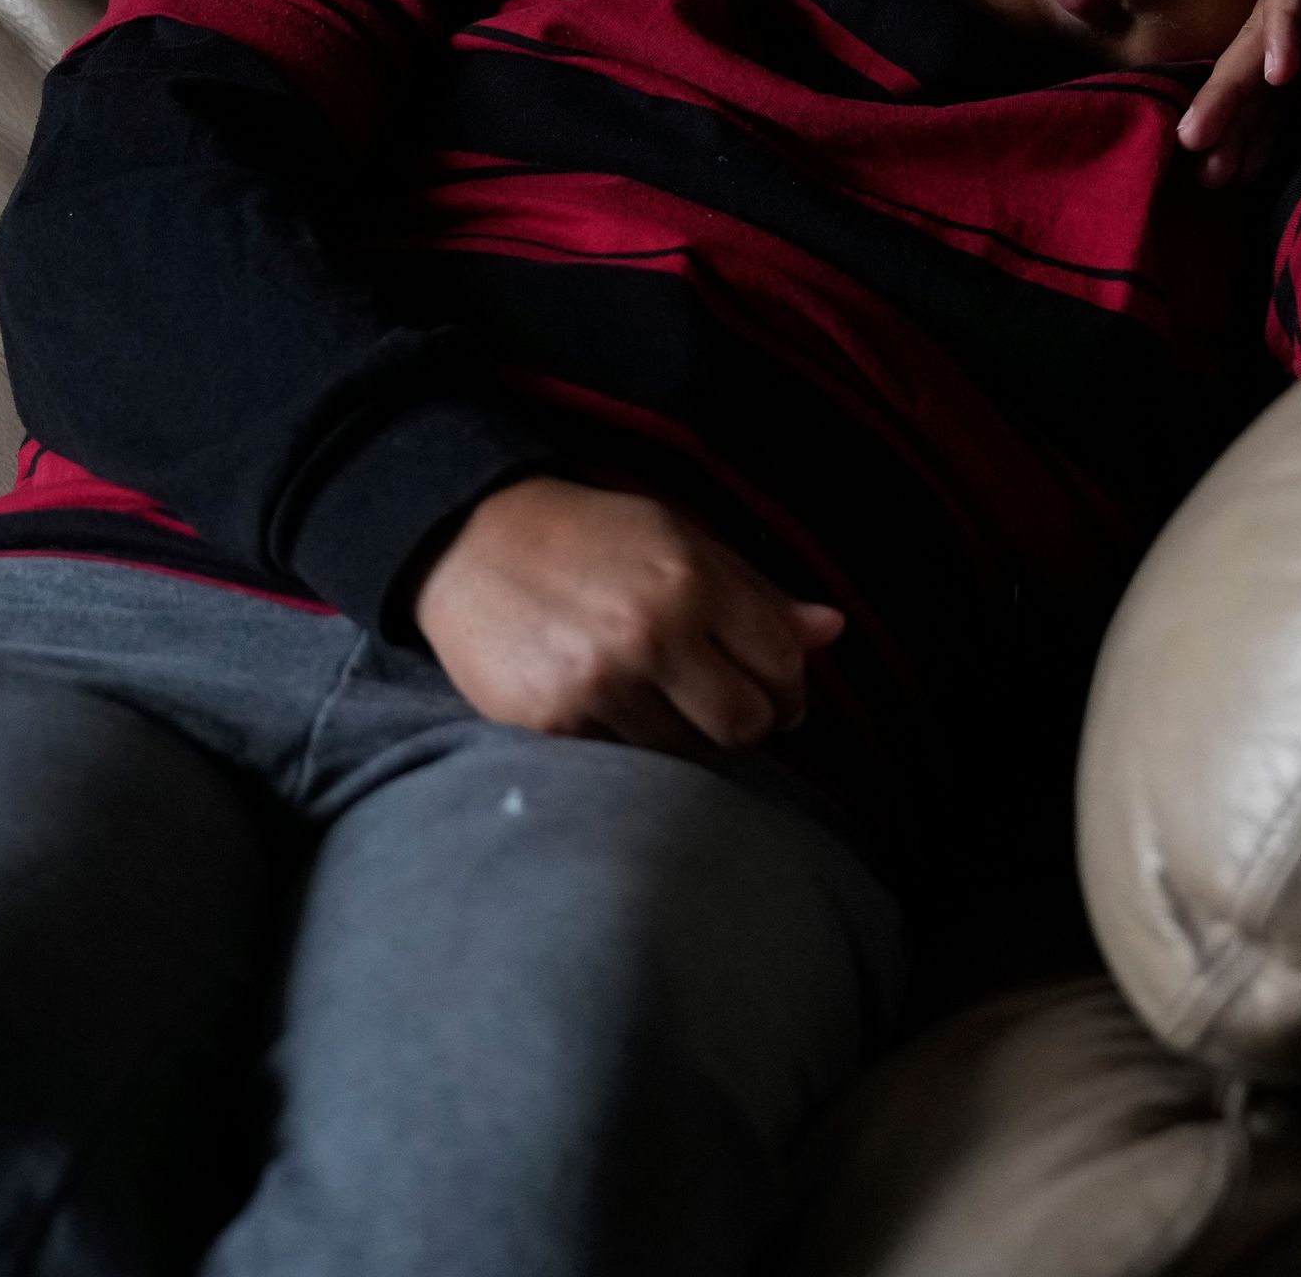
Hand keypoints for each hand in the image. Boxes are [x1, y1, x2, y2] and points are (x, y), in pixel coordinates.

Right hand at [410, 477, 844, 755]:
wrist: (467, 540)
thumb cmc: (589, 537)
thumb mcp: (680, 540)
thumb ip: (756, 592)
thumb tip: (832, 632)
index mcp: (692, 579)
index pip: (782, 664)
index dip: (790, 684)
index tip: (777, 689)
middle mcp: (651, 634)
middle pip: (745, 724)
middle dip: (749, 721)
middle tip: (725, 705)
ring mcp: (599, 685)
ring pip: (687, 753)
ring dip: (686, 735)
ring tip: (659, 697)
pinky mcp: (552, 725)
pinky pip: (625, 763)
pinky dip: (629, 744)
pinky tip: (612, 707)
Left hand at [1175, 0, 1300, 186]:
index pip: (1279, 89)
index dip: (1256, 133)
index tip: (1233, 183)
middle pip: (1257, 64)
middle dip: (1230, 116)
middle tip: (1205, 170)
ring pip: (1261, 30)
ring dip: (1234, 82)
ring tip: (1207, 129)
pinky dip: (1287, 28)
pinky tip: (1280, 70)